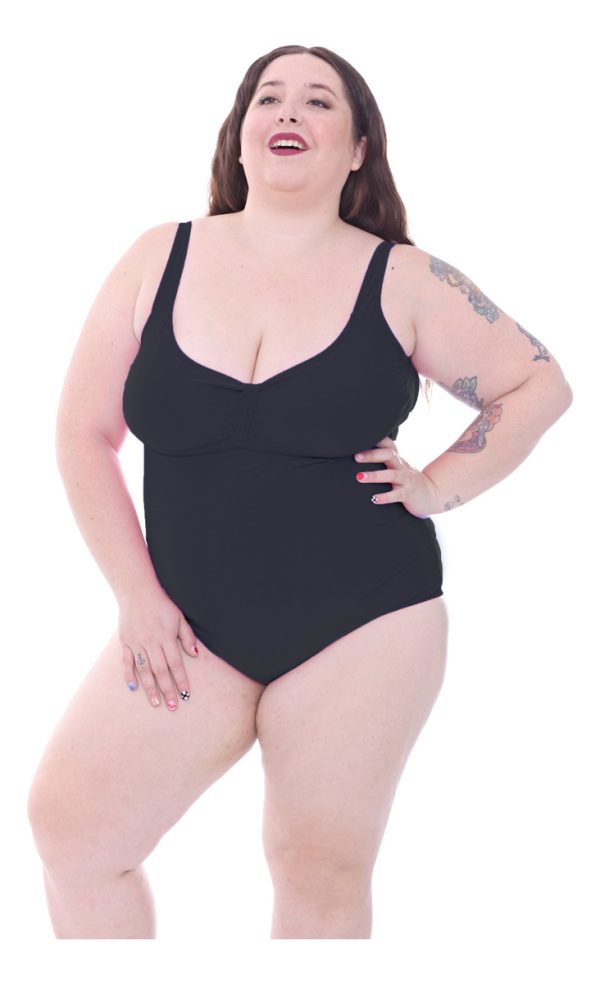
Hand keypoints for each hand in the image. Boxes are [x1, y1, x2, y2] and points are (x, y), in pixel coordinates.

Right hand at [118, 584, 200, 710]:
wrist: (137, 592)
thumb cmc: (162, 605)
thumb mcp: (179, 617)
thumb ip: (187, 637)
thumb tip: (196, 655)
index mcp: (166, 637)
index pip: (176, 664)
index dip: (181, 681)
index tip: (186, 695)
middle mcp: (151, 642)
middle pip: (160, 671)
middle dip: (167, 690)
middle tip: (173, 706)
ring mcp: (136, 643)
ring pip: (144, 670)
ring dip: (150, 688)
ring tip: (156, 703)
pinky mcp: (125, 642)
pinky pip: (126, 662)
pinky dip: (129, 675)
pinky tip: (134, 688)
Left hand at [354, 436, 439, 518]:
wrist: (432, 495)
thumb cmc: (408, 481)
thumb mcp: (398, 468)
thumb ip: (385, 461)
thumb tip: (360, 455)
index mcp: (398, 460)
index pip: (389, 445)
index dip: (377, 439)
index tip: (362, 437)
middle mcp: (402, 467)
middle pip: (389, 455)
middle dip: (372, 455)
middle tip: (356, 457)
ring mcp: (406, 481)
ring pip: (391, 475)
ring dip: (375, 475)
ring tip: (359, 477)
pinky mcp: (408, 494)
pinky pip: (397, 495)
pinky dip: (385, 497)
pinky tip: (374, 499)